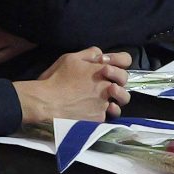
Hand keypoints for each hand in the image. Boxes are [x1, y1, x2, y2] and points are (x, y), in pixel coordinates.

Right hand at [16, 46, 130, 124]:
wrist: (47, 103)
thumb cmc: (57, 79)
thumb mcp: (71, 58)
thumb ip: (89, 54)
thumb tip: (101, 54)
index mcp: (102, 69)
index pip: (125, 60)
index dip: (121, 63)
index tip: (108, 67)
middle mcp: (107, 86)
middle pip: (123, 84)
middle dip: (116, 85)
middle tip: (103, 87)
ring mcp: (104, 104)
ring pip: (116, 104)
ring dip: (111, 103)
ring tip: (99, 103)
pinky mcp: (98, 119)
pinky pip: (104, 116)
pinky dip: (97, 114)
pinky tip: (86, 113)